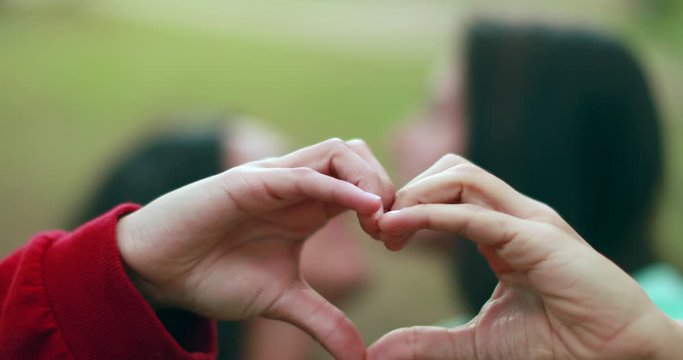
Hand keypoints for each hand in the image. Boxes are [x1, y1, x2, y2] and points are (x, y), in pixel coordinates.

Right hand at [116, 138, 393, 359]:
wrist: (160, 272)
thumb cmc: (216, 275)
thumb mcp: (283, 300)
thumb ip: (325, 321)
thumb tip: (360, 357)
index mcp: (309, 205)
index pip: (364, 181)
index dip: (390, 206)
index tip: (396, 246)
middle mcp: (296, 185)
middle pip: (358, 155)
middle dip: (388, 187)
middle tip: (388, 234)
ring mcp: (274, 179)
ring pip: (338, 151)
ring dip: (368, 181)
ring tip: (374, 224)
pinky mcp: (249, 182)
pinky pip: (304, 175)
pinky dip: (339, 188)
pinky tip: (364, 210)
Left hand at [370, 154, 681, 359]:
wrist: (617, 354)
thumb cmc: (558, 342)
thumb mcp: (480, 342)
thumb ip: (431, 342)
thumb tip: (381, 350)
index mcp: (501, 231)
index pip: (447, 193)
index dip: (408, 206)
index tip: (381, 236)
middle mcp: (513, 216)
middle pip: (449, 171)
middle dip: (407, 191)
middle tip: (379, 230)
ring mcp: (527, 221)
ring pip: (460, 176)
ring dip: (415, 195)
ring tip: (388, 228)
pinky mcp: (536, 237)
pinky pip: (475, 214)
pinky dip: (432, 215)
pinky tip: (401, 228)